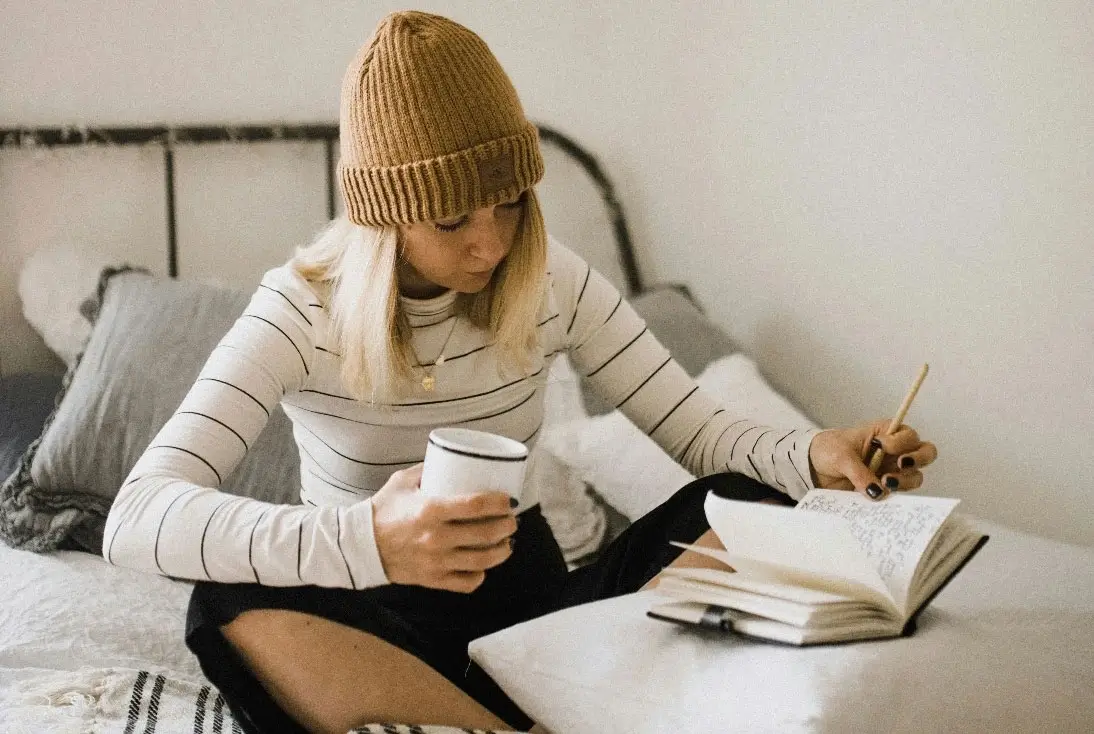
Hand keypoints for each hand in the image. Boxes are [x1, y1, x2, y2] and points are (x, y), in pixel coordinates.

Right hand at [370, 464, 516, 591]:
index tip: (510, 499)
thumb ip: (428, 469)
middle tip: (511, 519)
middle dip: (507, 525)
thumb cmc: (383, 510)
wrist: (360, 545)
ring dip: (502, 551)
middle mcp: (436, 537)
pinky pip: (467, 582)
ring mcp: (436, 561)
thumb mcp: (403, 481)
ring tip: (507, 542)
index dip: (499, 502)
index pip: (476, 505)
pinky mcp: (433, 580)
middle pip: (486, 533)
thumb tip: (454, 459)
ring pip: (483, 561)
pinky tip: (484, 565)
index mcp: (430, 510)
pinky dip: (481, 575)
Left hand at [808, 419, 937, 499]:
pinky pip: (899, 495)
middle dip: (918, 459)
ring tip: (886, 483)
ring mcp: (892, 471)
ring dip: (905, 481)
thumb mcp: (841, 456)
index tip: (882, 445)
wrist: (814, 468)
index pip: (909, 435)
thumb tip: (877, 492)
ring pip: (915, 477)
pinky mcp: (885, 489)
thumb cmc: (828, 450)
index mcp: (885, 433)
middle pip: (925, 453)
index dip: (901, 441)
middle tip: (900, 464)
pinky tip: (880, 497)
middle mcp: (895, 452)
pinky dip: (894, 497)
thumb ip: (859, 472)